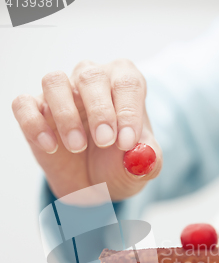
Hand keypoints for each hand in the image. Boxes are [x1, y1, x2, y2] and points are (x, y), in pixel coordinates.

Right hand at [12, 59, 161, 201]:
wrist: (93, 186)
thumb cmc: (118, 167)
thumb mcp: (140, 170)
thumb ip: (149, 162)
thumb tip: (143, 155)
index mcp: (124, 86)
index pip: (127, 83)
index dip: (128, 111)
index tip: (126, 143)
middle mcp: (92, 81)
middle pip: (91, 76)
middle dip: (100, 110)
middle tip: (104, 141)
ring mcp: (62, 94)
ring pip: (55, 81)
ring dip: (66, 114)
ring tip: (77, 147)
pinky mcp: (35, 111)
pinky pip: (24, 104)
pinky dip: (34, 124)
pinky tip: (50, 147)